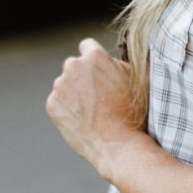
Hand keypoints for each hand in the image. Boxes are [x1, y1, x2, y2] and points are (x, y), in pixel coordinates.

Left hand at [46, 39, 140, 180]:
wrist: (118, 146)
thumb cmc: (134, 114)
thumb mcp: (140, 80)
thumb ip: (129, 62)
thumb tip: (136, 53)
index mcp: (95, 56)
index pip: (88, 46)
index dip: (96, 59)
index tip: (100, 71)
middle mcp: (73, 66)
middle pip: (75, 65)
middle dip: (84, 76)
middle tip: (100, 95)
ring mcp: (60, 86)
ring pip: (66, 85)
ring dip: (75, 93)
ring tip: (94, 111)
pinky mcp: (52, 105)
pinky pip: (59, 102)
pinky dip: (68, 109)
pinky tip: (84, 120)